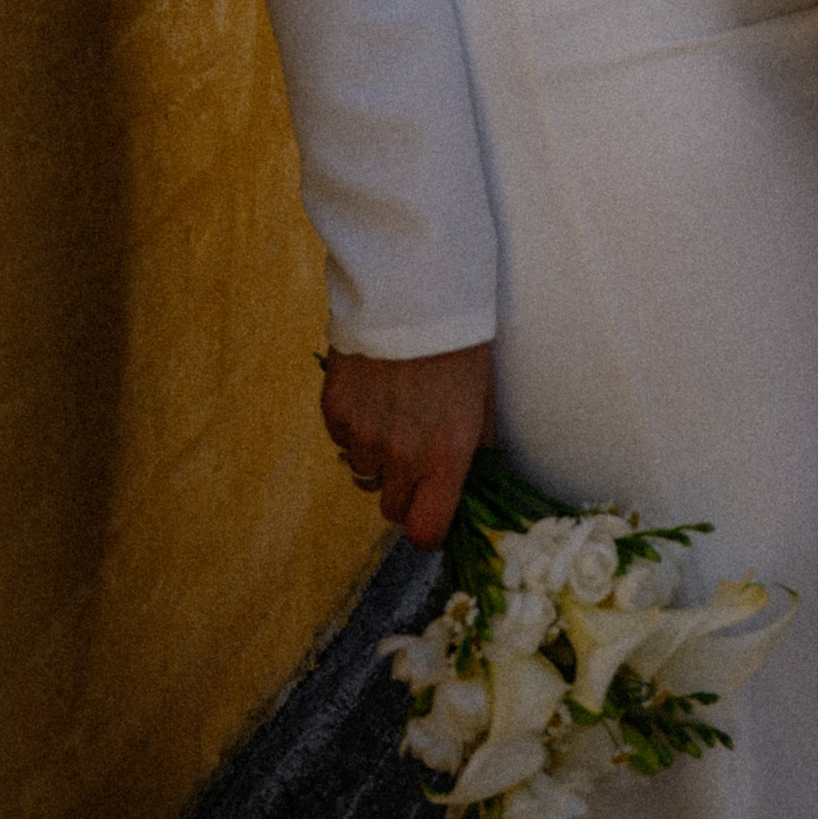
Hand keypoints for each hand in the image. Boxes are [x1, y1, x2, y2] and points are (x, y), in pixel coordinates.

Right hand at [321, 339, 494, 546]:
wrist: (413, 287)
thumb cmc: (458, 339)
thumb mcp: (482, 397)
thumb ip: (474, 447)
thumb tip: (470, 481)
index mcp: (445, 455)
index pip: (425, 531)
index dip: (428, 524)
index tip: (432, 508)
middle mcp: (402, 453)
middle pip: (392, 509)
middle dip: (404, 489)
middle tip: (414, 453)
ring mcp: (363, 433)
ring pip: (364, 473)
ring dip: (377, 455)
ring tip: (393, 412)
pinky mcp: (335, 408)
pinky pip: (341, 440)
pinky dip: (353, 427)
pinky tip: (371, 393)